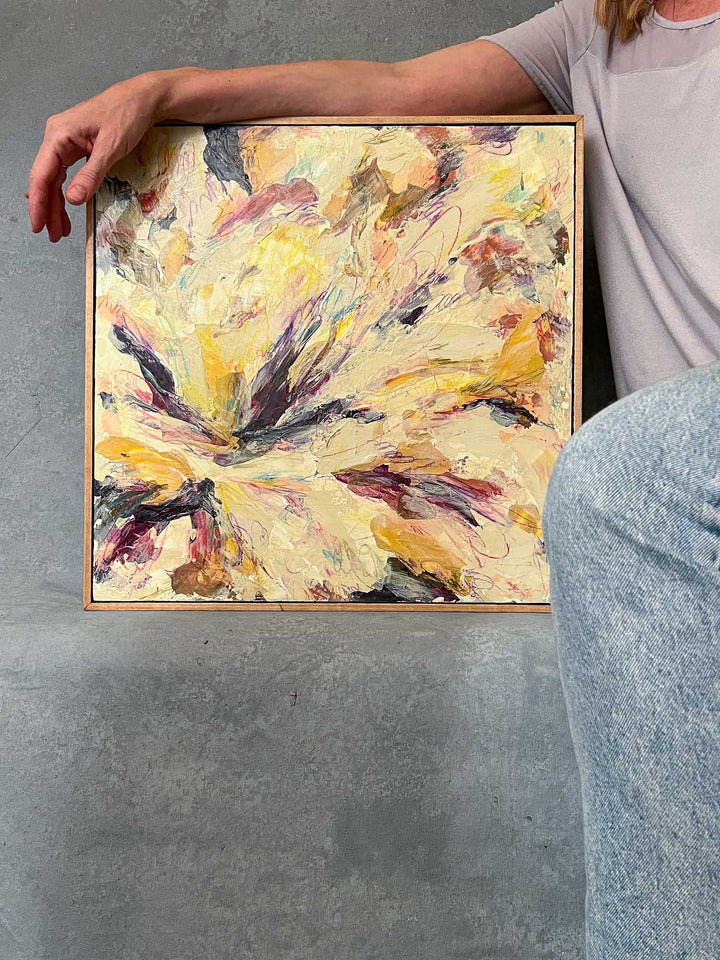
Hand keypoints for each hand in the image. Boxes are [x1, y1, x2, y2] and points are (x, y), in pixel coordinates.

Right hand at [26, 73, 165, 241]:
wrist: (142, 99)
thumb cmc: (126, 115)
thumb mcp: (110, 148)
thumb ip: (90, 175)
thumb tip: (72, 199)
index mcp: (59, 135)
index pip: (41, 175)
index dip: (38, 202)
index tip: (38, 224)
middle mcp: (57, 137)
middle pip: (45, 180)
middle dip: (47, 209)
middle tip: (53, 235)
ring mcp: (66, 142)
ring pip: (55, 179)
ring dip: (56, 204)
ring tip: (60, 229)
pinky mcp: (77, 147)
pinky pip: (65, 173)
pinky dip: (66, 192)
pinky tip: (63, 206)